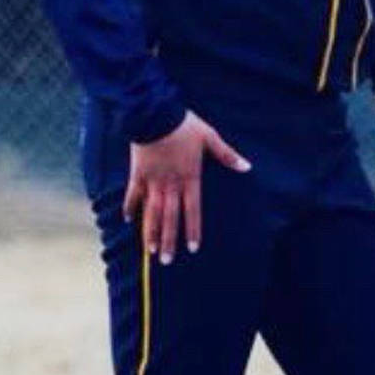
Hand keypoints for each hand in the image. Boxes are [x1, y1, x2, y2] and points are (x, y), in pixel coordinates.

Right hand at [124, 112, 250, 260]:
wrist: (155, 114)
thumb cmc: (184, 125)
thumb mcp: (210, 137)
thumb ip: (227, 155)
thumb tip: (247, 166)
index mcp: (189, 178)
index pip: (192, 210)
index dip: (192, 230)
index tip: (192, 248)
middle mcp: (170, 185)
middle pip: (169, 218)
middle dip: (168, 241)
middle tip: (167, 261)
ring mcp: (152, 181)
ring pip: (151, 212)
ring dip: (150, 232)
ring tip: (149, 251)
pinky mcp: (137, 174)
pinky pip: (132, 195)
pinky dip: (130, 207)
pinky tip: (128, 220)